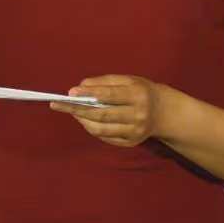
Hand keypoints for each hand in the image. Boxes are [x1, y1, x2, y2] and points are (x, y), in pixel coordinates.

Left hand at [49, 74, 163, 147]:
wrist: (164, 112)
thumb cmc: (142, 91)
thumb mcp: (129, 80)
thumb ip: (106, 81)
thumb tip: (81, 86)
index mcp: (138, 95)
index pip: (110, 95)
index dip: (89, 93)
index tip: (71, 92)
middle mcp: (138, 114)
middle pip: (102, 114)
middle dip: (79, 109)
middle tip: (59, 105)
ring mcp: (134, 131)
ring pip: (101, 129)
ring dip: (83, 120)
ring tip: (72, 112)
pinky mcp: (131, 142)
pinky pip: (105, 137)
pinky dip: (92, 129)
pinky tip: (85, 120)